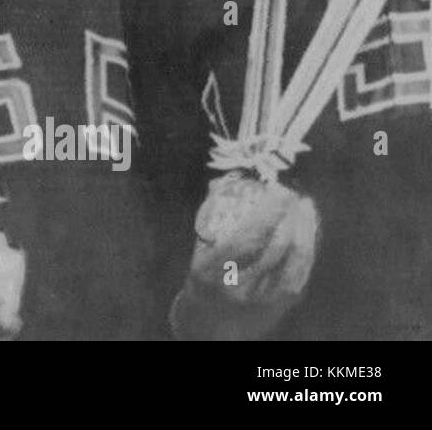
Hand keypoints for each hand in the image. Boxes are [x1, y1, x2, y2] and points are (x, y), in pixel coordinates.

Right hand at [172, 172, 317, 339]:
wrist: (211, 329)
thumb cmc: (203, 281)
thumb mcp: (198, 251)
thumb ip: (211, 217)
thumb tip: (225, 179)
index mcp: (213, 271)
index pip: (247, 238)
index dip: (267, 212)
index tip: (276, 189)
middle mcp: (239, 287)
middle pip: (274, 247)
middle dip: (288, 216)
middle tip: (291, 193)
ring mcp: (263, 299)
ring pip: (292, 260)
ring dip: (303, 228)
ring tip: (305, 205)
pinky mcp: (282, 305)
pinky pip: (300, 272)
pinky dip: (308, 247)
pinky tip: (309, 230)